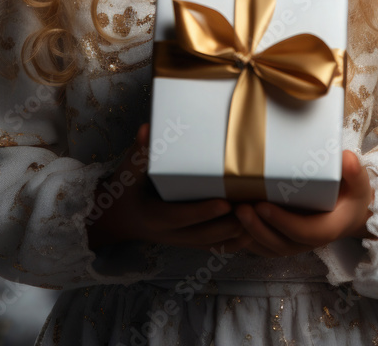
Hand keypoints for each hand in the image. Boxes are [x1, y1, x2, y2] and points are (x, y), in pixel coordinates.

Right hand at [86, 123, 253, 253]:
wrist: (118, 218)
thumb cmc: (125, 191)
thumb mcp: (127, 172)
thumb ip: (139, 153)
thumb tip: (146, 129)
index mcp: (155, 216)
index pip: (181, 217)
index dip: (203, 211)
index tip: (226, 202)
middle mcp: (171, 235)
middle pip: (205, 236)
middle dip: (230, 223)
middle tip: (254, 206)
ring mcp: (182, 241)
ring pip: (214, 244)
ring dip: (238, 233)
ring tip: (260, 214)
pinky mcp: (190, 242)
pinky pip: (215, 247)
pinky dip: (235, 241)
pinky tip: (254, 229)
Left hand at [232, 149, 374, 257]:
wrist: (349, 211)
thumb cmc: (351, 194)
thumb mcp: (359, 183)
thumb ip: (354, 172)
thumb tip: (347, 159)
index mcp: (327, 229)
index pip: (303, 232)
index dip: (282, 222)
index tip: (262, 205)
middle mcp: (308, 242)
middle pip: (279, 244)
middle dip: (257, 228)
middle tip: (239, 207)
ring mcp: (294, 244)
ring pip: (267, 247)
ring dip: (247, 233)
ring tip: (231, 212)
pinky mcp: (282, 240)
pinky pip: (261, 246)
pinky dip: (244, 239)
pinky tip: (228, 224)